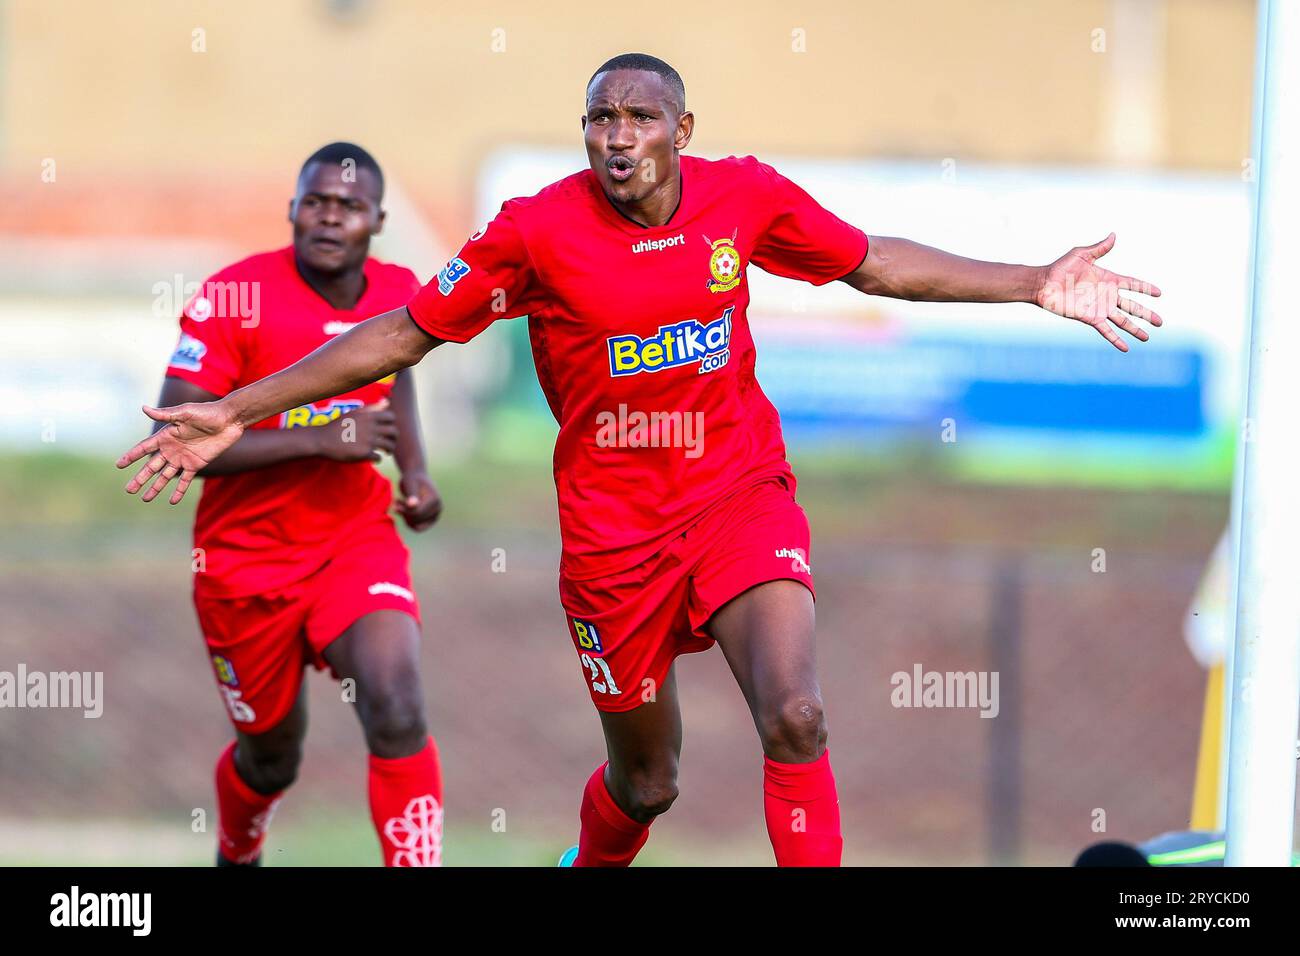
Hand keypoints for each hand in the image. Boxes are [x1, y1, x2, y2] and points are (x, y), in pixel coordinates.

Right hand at [117, 400, 244, 502]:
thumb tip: (143, 408)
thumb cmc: (207, 412)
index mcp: (166, 435)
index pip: (144, 448)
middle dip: (140, 478)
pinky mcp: (196, 464)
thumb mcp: (185, 412)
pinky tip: (172, 500)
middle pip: (152, 466)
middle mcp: (171, 448)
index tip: (119, 465)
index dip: (132, 456)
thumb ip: (165, 415)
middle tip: (129, 490)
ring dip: (155, 487)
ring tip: (145, 498)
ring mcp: (183, 458)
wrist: (229, 420)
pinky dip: (178, 490)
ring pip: (165, 476)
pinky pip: (185, 480)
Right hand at [314, 399, 398, 462]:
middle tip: (390, 442)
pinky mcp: (363, 453)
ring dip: (389, 450)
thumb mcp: (355, 413)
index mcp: (368, 415)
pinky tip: (374, 458)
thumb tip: (387, 402)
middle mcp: (370, 427)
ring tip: (386, 452)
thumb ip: (372, 408)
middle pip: (394, 432)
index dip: (392, 423)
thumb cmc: (338, 425)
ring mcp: (368, 440)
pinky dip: (378, 459)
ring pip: (389, 446)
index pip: (391, 417)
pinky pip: (378, 457)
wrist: (322, 440)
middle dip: (394, 438)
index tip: (388, 428)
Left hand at [395, 471, 442, 531]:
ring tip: (398, 506)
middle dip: (405, 513)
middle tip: (396, 503)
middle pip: (418, 520)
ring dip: (405, 518)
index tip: (395, 502)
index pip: (418, 513)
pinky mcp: (429, 518)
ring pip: (418, 527)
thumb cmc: (411, 478)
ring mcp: (434, 514)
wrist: (416, 477)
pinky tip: (401, 510)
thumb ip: (411, 494)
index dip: (405, 511)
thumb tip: (413, 505)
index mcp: (435, 500)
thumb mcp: (410, 484)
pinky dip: (408, 522)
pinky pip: (418, 528)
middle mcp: (438, 509)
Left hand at [1035, 233, 1162, 351]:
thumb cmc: (1060, 268)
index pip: (1132, 284)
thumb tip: (1114, 235)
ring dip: (1135, 329)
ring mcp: (1100, 308)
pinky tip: (1126, 348)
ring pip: (1123, 321)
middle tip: (1161, 322)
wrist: (1044, 284)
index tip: (1159, 293)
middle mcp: (1107, 296)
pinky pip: (1106, 330)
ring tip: (1147, 338)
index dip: (1145, 288)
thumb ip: (1099, 248)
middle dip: (1146, 314)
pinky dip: (1116, 339)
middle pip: (1132, 307)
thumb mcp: (1082, 254)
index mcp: (1108, 279)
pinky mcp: (1090, 318)